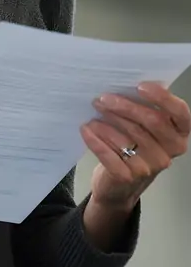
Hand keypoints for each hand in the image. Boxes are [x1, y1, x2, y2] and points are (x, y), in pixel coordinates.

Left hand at [81, 81, 189, 210]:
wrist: (120, 185)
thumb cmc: (135, 146)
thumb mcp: (145, 128)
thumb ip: (145, 108)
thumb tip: (128, 81)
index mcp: (179, 133)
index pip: (180, 113)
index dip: (162, 98)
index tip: (140, 86)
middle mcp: (170, 151)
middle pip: (151, 122)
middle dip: (125, 106)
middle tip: (102, 98)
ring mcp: (151, 167)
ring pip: (128, 137)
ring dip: (107, 121)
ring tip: (94, 110)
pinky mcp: (128, 177)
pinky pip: (109, 155)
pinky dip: (95, 140)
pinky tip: (86, 129)